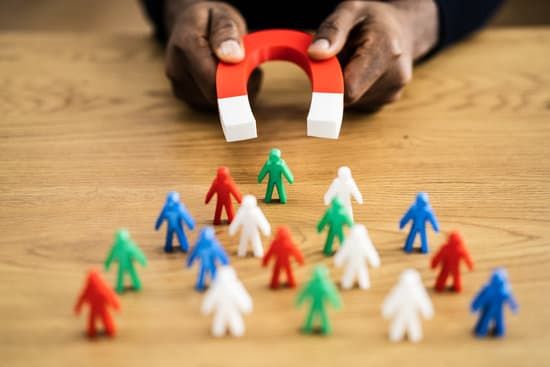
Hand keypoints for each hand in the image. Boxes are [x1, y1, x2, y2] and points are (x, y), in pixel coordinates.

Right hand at [164, 0, 261, 109]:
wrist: (187, 25)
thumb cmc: (208, 20)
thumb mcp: (221, 15)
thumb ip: (226, 32)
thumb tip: (234, 57)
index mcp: (185, 46)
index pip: (213, 81)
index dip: (236, 84)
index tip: (254, 75)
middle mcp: (176, 70)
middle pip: (216, 96)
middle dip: (238, 85)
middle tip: (247, 65)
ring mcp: (179, 86)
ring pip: (217, 104)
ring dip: (234, 90)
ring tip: (233, 67)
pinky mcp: (185, 97)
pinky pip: (213, 106)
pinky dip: (225, 95)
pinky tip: (224, 77)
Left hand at [308, 0, 437, 111]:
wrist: (406, 28)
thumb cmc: (373, 18)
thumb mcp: (351, 10)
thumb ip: (332, 30)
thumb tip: (315, 54)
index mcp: (385, 49)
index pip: (349, 87)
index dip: (329, 85)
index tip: (321, 74)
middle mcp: (395, 75)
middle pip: (348, 94)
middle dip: (336, 79)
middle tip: (342, 56)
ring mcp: (394, 90)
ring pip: (352, 99)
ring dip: (346, 83)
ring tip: (356, 60)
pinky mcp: (390, 99)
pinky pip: (360, 101)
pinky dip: (355, 87)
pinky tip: (364, 70)